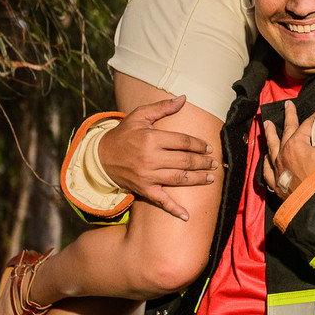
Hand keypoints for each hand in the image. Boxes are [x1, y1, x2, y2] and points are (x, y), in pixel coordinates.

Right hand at [99, 95, 217, 220]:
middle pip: (185, 161)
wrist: (100, 157)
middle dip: (203, 162)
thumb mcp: (139, 116)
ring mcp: (147, 176)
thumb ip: (162, 107)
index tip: (208, 148)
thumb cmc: (123, 134)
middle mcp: (150, 158)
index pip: (183, 142)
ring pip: (179, 179)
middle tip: (214, 163)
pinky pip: (161, 201)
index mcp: (151, 139)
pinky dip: (174, 209)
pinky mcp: (143, 189)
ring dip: (197, 179)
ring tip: (210, 178)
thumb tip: (184, 98)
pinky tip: (187, 216)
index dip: (199, 145)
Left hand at [262, 102, 314, 199]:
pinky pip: (268, 172)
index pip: (305, 126)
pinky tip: (266, 160)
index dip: (313, 118)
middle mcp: (284, 156)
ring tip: (267, 126)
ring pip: (272, 149)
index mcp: (296, 145)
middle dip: (288, 118)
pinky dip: (267, 164)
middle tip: (287, 106)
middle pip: (286, 132)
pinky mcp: (279, 187)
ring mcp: (279, 172)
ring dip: (270, 137)